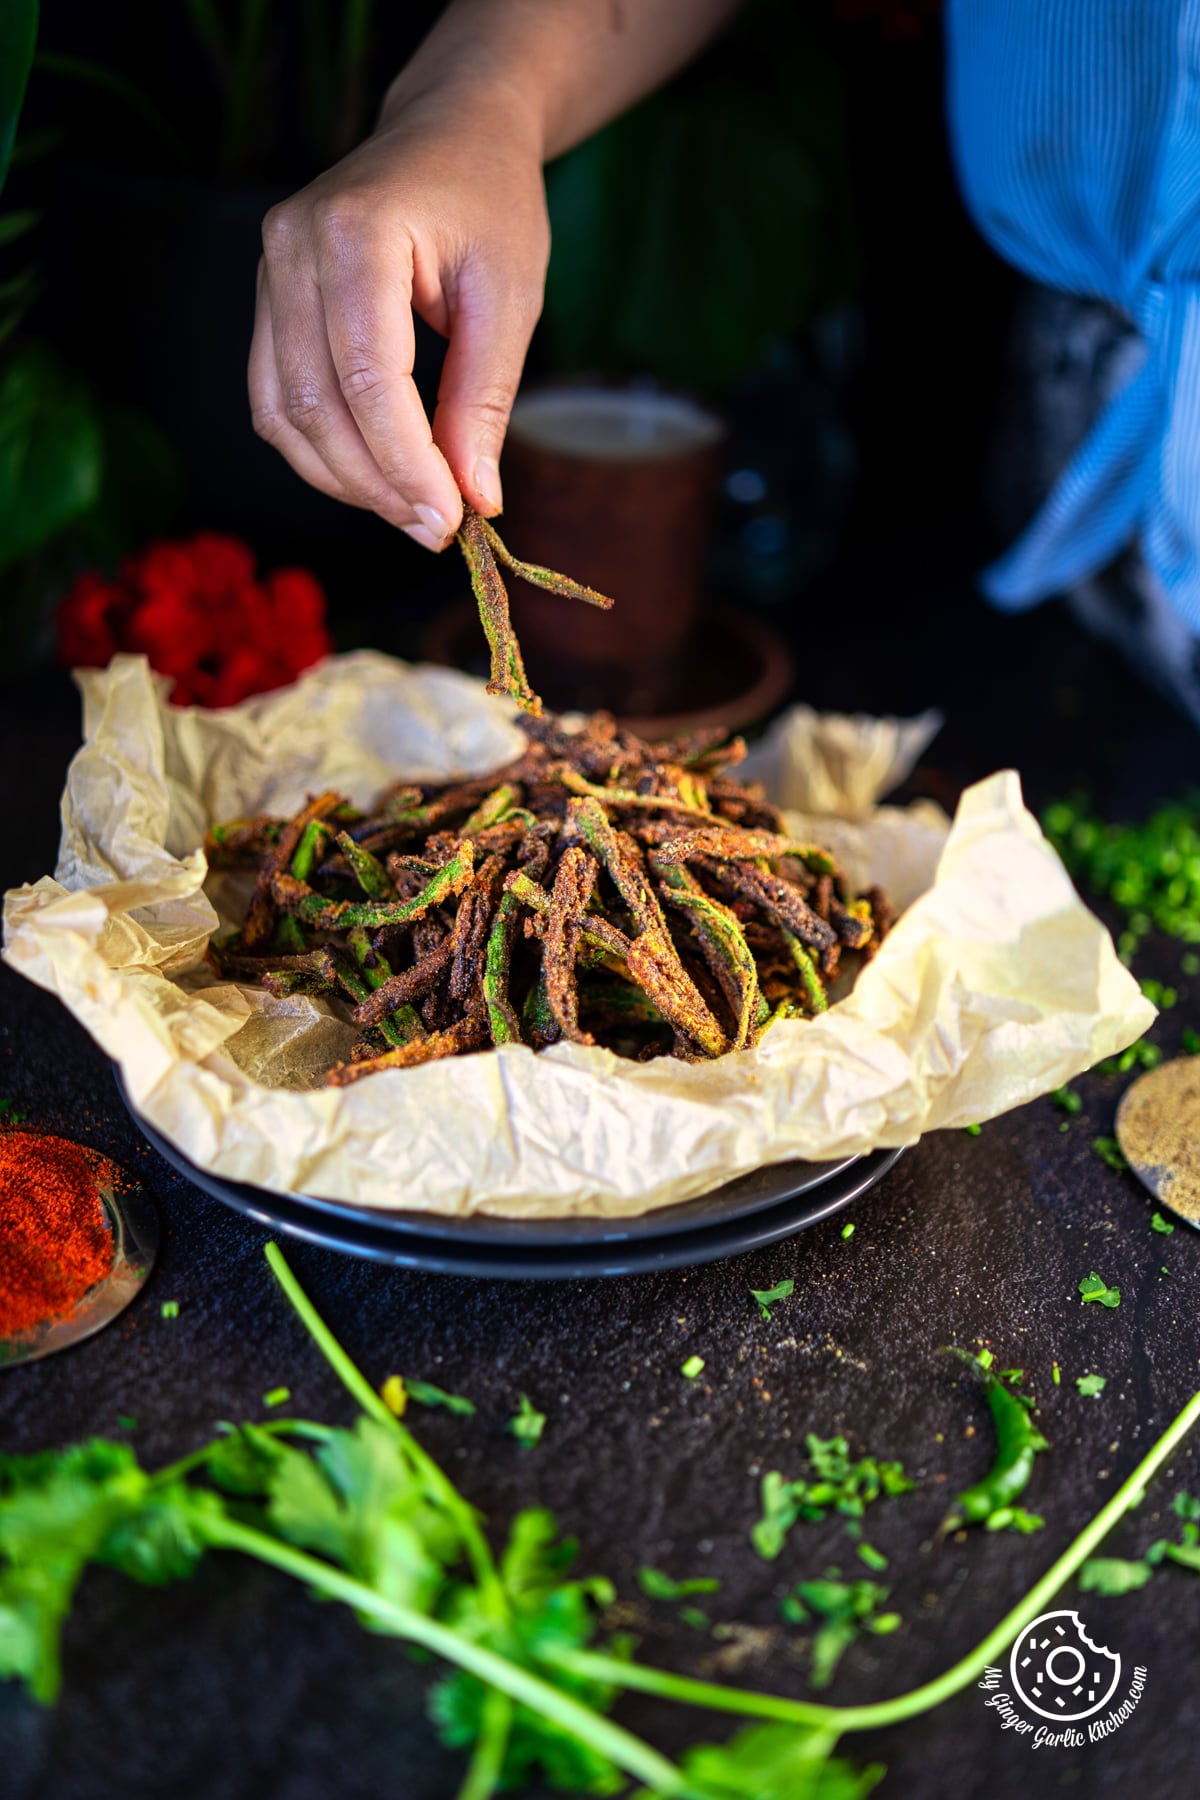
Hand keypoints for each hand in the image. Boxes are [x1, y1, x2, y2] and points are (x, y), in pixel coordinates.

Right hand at [249, 91, 548, 548]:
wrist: (451, 131)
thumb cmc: (489, 203)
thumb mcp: (509, 297)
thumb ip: (484, 401)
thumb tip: (475, 499)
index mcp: (356, 231)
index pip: (368, 378)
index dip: (406, 464)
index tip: (450, 520)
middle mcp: (291, 246)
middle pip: (314, 403)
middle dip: (376, 483)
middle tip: (435, 529)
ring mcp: (268, 271)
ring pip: (282, 412)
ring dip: (344, 479)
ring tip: (411, 511)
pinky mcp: (267, 300)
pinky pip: (274, 398)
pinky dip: (320, 452)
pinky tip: (375, 478)